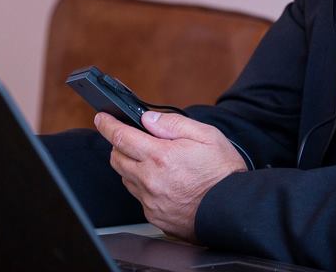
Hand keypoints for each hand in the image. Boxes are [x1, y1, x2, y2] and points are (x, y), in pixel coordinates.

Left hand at [94, 110, 246, 241]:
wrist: (234, 210)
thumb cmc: (223, 173)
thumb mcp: (205, 136)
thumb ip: (173, 124)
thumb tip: (148, 119)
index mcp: (160, 156)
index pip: (121, 137)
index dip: (107, 125)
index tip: (101, 118)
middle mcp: (150, 180)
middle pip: (117, 159)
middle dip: (118, 145)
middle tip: (131, 138)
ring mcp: (151, 201)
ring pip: (126, 179)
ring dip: (130, 166)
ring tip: (152, 161)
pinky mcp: (155, 216)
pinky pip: (139, 197)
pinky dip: (143, 186)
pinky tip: (161, 182)